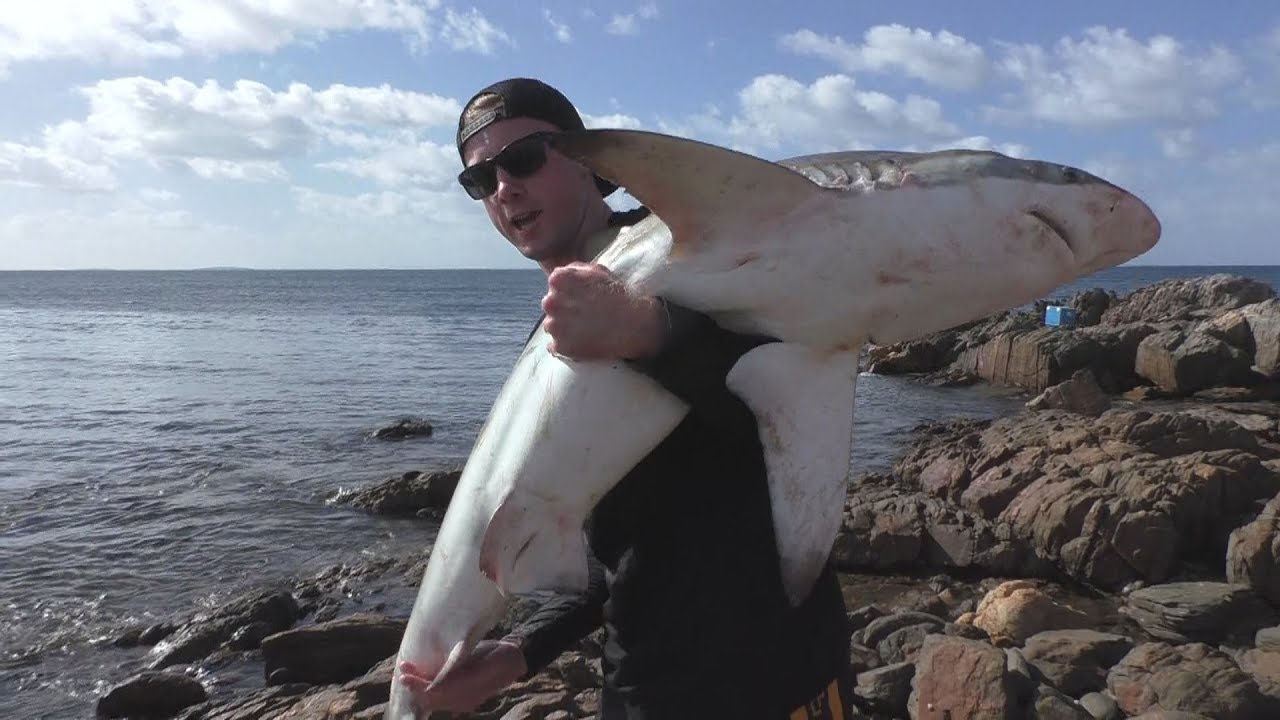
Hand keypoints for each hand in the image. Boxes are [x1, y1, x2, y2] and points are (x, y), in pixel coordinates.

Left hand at [397, 639, 527, 712]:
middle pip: (432, 697)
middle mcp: (463, 700)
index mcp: (468, 691)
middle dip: (416, 685)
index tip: (405, 674)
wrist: (513, 660)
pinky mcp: (460, 696)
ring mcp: (461, 700)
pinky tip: (419, 676)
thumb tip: (436, 685)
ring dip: (419, 686)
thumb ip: (461, 673)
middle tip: (403, 670)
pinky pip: (439, 696)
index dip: (420, 685)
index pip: (437, 691)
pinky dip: (427, 687)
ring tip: (407, 671)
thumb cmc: (500, 654)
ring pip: (434, 698)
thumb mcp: (484, 659)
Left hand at [542, 262, 666, 359]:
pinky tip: (582, 340)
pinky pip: (554, 346)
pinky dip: (566, 345)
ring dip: (563, 327)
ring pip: (551, 325)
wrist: (633, 326)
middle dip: (564, 308)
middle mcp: (551, 302)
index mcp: (559, 280)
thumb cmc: (618, 296)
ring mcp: (554, 325)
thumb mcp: (597, 271)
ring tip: (584, 328)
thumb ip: (574, 269)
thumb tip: (559, 274)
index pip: (554, 283)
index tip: (581, 297)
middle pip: (551, 305)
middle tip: (584, 314)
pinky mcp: (560, 346)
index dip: (569, 290)